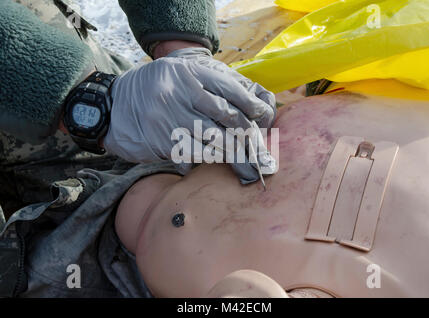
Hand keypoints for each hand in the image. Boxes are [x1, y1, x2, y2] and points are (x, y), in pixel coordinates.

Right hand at [103, 47, 276, 183]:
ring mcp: (170, 117)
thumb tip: (246, 107)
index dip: (252, 106)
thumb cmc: (156, 90)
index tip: (264, 118)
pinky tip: (215, 161)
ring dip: (233, 154)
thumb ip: (208, 85)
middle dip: (249, 137)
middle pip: (228, 118)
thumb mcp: (180, 74)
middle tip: (261, 153)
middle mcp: (181, 93)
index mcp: (189, 73)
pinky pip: (195, 154)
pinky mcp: (162, 140)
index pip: (231, 90)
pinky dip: (208, 160)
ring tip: (246, 164)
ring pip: (214, 140)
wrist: (114, 107)